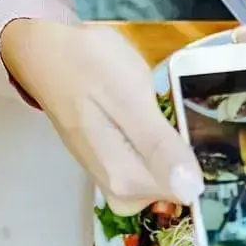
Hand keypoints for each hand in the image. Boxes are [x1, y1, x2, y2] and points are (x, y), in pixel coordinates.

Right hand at [0, 19, 202, 213]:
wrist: (48, 54)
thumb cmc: (87, 67)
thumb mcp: (130, 98)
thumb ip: (159, 147)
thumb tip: (191, 191)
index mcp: (125, 179)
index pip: (187, 190)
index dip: (198, 159)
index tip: (190, 127)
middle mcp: (118, 190)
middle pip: (177, 186)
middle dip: (184, 152)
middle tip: (169, 110)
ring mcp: (114, 179)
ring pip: (166, 176)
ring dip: (171, 146)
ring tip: (156, 109)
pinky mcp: (114, 165)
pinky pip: (151, 166)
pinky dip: (159, 145)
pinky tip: (148, 118)